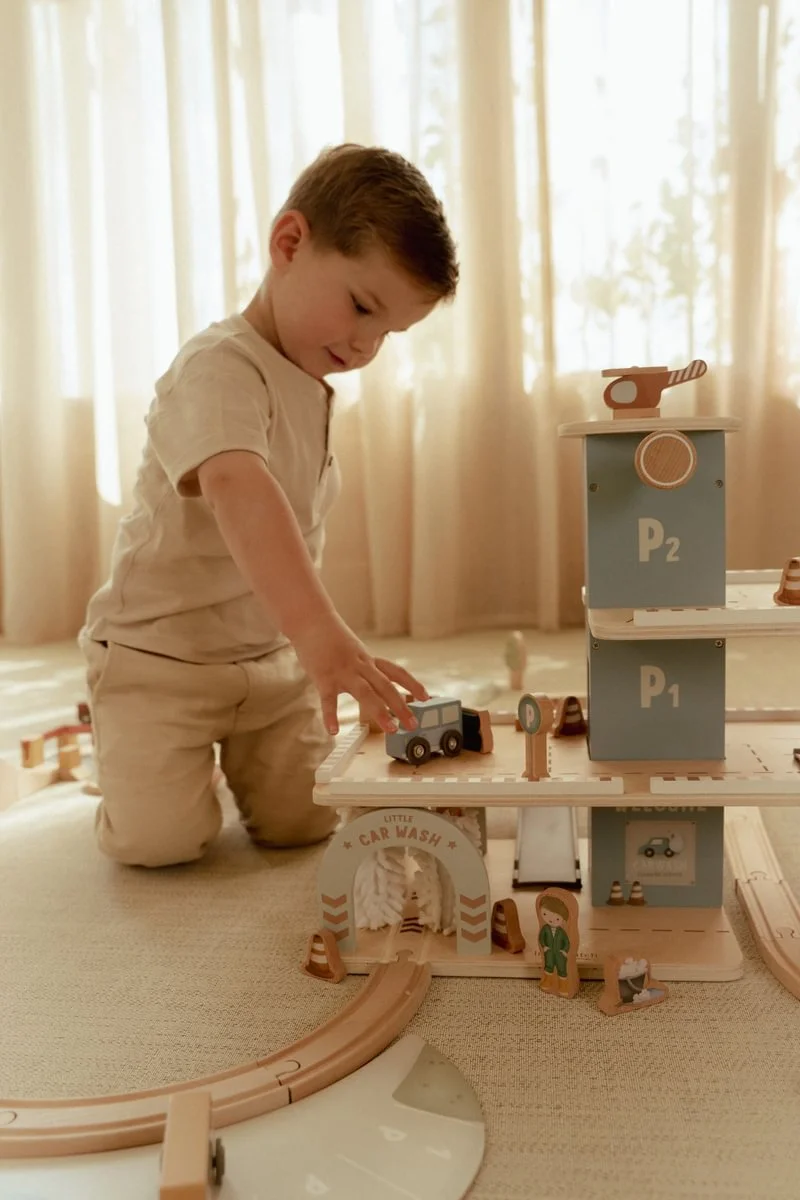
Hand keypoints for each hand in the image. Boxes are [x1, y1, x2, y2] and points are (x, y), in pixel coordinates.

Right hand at [292, 613, 428, 735]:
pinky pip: (328, 699)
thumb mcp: (354, 651)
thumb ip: (363, 668)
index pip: (397, 672)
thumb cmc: (331, 638)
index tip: (427, 697)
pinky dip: (331, 716)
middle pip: (386, 686)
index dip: (413, 684)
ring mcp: (343, 671)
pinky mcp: (324, 677)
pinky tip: (333, 731)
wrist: (311, 620)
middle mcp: (360, 665)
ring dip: (380, 712)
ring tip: (391, 730)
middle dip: (401, 706)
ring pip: (365, 693)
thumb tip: (373, 685)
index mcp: (368, 660)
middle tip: (413, 724)